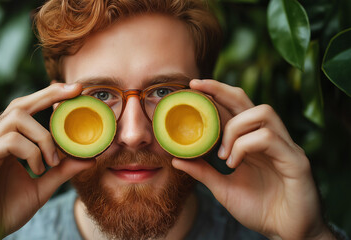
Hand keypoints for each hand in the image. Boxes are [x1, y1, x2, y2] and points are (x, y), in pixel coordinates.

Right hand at [0, 83, 94, 235]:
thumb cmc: (7, 209)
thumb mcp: (43, 186)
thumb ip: (63, 170)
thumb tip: (90, 158)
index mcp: (5, 142)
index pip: (26, 110)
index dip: (48, 96)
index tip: (74, 89)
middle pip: (19, 105)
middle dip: (48, 96)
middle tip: (73, 92)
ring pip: (15, 118)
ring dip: (43, 136)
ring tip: (52, 160)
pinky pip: (9, 141)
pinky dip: (31, 151)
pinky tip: (37, 169)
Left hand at [172, 80, 334, 238]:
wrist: (287, 233)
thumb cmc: (260, 209)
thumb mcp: (223, 188)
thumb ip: (203, 172)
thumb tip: (176, 159)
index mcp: (253, 142)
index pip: (236, 108)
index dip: (216, 92)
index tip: (193, 86)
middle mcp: (270, 138)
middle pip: (249, 100)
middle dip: (221, 90)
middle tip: (197, 89)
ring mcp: (285, 147)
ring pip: (262, 113)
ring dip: (234, 128)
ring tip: (222, 154)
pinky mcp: (296, 161)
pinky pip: (269, 138)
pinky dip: (245, 146)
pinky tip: (234, 163)